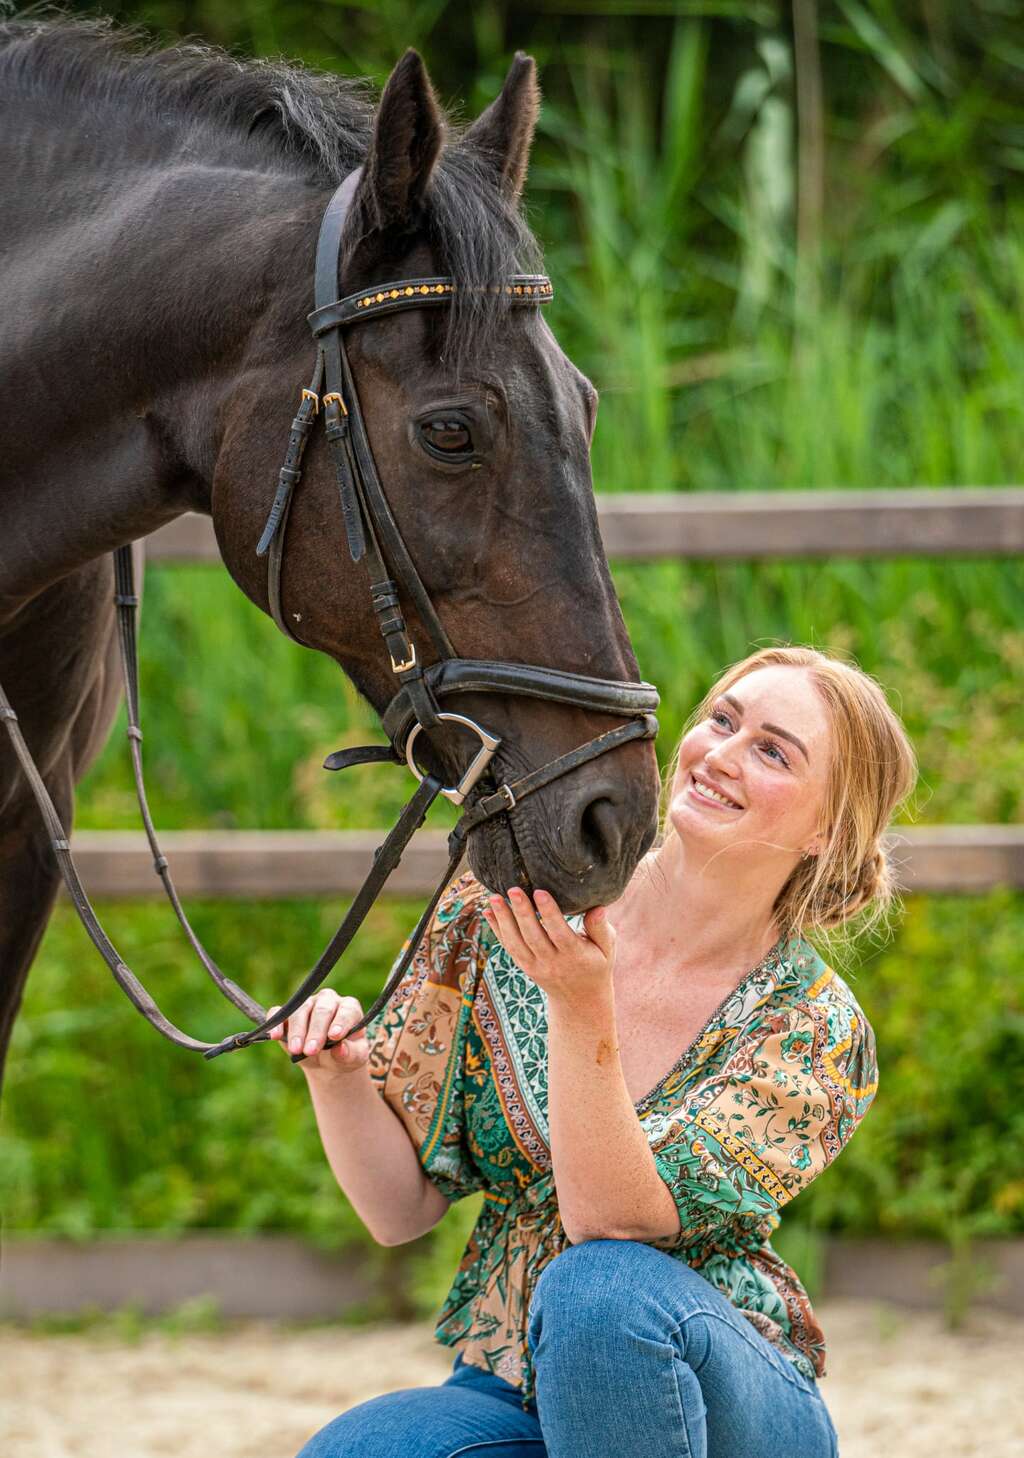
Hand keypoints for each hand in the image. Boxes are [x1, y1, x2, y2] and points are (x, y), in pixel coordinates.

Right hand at [266, 991, 369, 1074]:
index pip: (346, 1011)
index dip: (341, 1022)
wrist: (328, 1061)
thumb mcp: (353, 1058)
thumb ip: (350, 1053)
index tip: (335, 1036)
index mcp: (349, 1008)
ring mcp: (307, 1004)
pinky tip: (275, 1035)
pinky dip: (275, 1022)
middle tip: (311, 1050)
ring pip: (300, 1010)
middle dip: (315, 1030)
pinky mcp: (287, 1013)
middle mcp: (328, 1001)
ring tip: (296, 1050)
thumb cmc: (345, 1055)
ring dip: (297, 1030)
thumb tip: (340, 1050)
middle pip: (322, 1010)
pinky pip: (279, 1012)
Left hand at [481, 887, 615, 1005]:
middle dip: (522, 912)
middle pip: (533, 937)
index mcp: (575, 956)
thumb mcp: (606, 949)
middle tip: (513, 889)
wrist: (579, 1000)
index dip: (549, 913)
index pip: (560, 933)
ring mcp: (535, 966)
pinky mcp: (524, 966)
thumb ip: (601, 928)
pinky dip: (497, 930)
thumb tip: (598, 908)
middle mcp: (552, 963)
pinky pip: (509, 947)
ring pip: (516, 943)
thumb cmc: (596, 965)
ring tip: (494, 897)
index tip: (540, 891)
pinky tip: (488, 912)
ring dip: (503, 919)